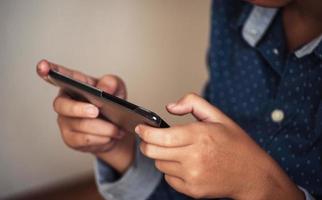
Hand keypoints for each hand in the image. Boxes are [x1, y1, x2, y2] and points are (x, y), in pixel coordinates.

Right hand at [37, 59, 134, 172]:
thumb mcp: (117, 88)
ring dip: (101, 128)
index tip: (42, 66)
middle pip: (62, 105)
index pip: (59, 75)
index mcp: (75, 84)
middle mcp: (65, 102)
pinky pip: (83, 140)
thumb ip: (111, 83)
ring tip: (116, 129)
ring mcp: (65, 121)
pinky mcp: (71, 138)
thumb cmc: (112, 102)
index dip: (49, 71)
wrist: (117, 126)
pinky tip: (110, 137)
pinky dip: (100, 139)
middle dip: (79, 109)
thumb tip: (104, 88)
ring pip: (79, 125)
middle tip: (96, 111)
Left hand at [135, 93, 304, 198]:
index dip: (144, 132)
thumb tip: (170, 107)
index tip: (140, 128)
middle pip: (153, 152)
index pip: (160, 136)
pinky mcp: (192, 190)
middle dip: (147, 144)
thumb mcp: (218, 116)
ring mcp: (193, 176)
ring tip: (177, 150)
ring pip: (160, 165)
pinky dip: (171, 170)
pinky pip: (169, 178)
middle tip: (151, 138)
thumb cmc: (236, 144)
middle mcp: (194, 158)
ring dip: (162, 156)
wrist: (253, 175)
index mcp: (200, 136)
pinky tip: (184, 164)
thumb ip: (193, 103)